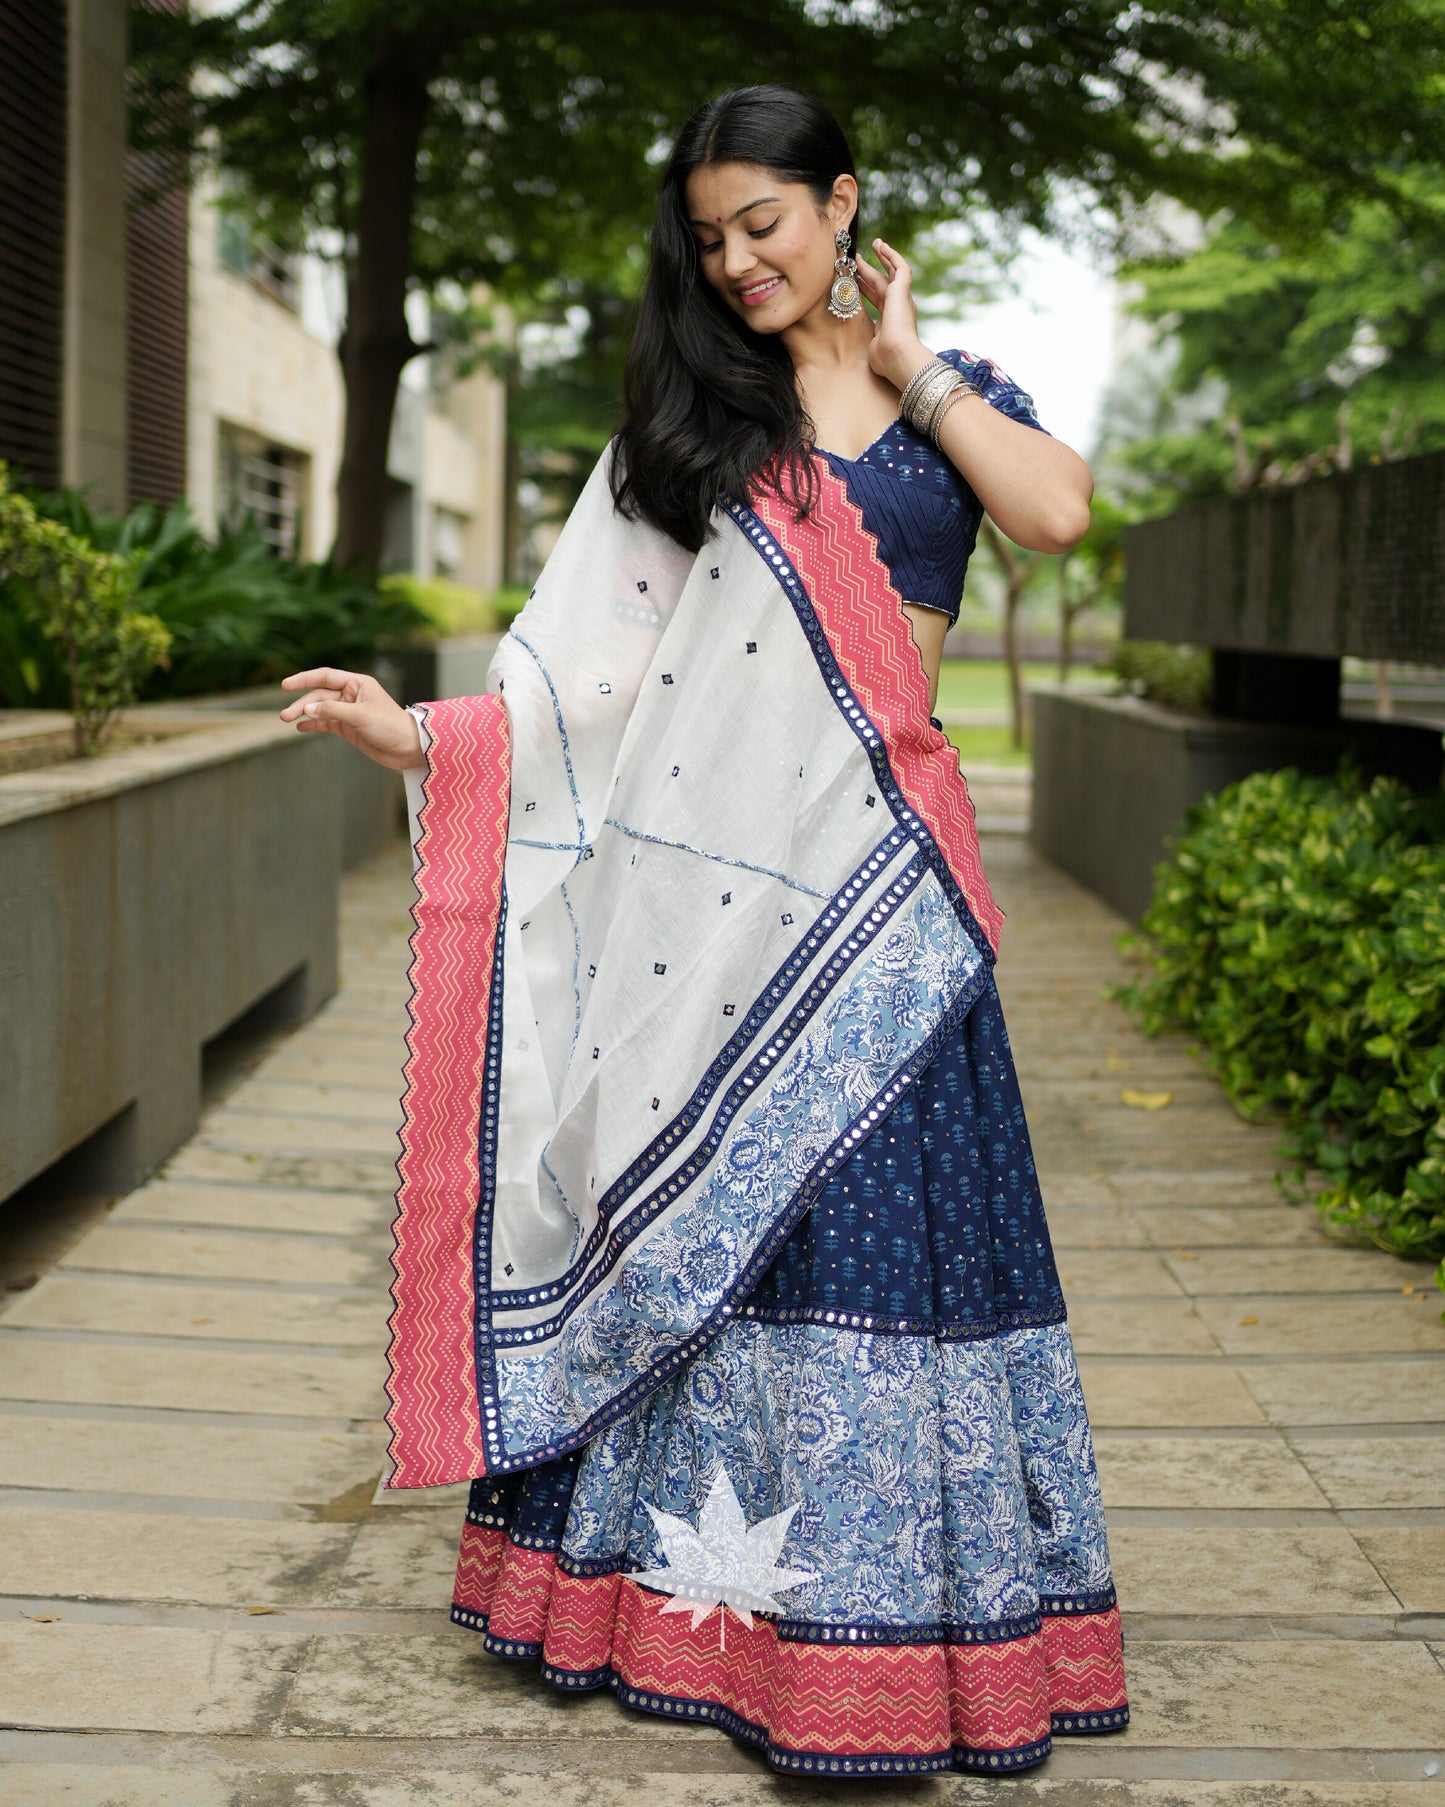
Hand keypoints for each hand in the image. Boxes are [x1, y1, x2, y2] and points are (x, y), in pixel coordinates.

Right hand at [278, 667, 424, 769]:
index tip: (285, 684)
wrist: (408, 748)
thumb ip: (333, 710)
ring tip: (286, 720)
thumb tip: (309, 708)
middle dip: (302, 703)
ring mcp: (350, 712)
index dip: (304, 679)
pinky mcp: (350, 728)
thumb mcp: (361, 715)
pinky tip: (300, 727)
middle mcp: (352, 695)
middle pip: (320, 695)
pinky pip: (327, 723)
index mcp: (358, 684)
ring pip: (321, 709)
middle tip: (284, 715)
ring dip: (305, 714)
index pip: (325, 676)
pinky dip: (314, 725)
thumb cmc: (390, 726)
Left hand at [855, 239, 930, 395]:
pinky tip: (883, 246)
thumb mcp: (872, 347)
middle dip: (870, 271)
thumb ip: (871, 339)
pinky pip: (900, 267)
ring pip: (892, 272)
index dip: (865, 288)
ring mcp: (902, 299)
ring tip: (875, 243)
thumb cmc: (885, 359)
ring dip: (883, 258)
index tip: (853, 280)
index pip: (877, 299)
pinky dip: (893, 256)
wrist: (897, 356)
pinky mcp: (903, 291)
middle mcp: (899, 308)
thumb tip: (870, 341)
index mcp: (891, 321)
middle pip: (882, 283)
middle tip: (858, 259)